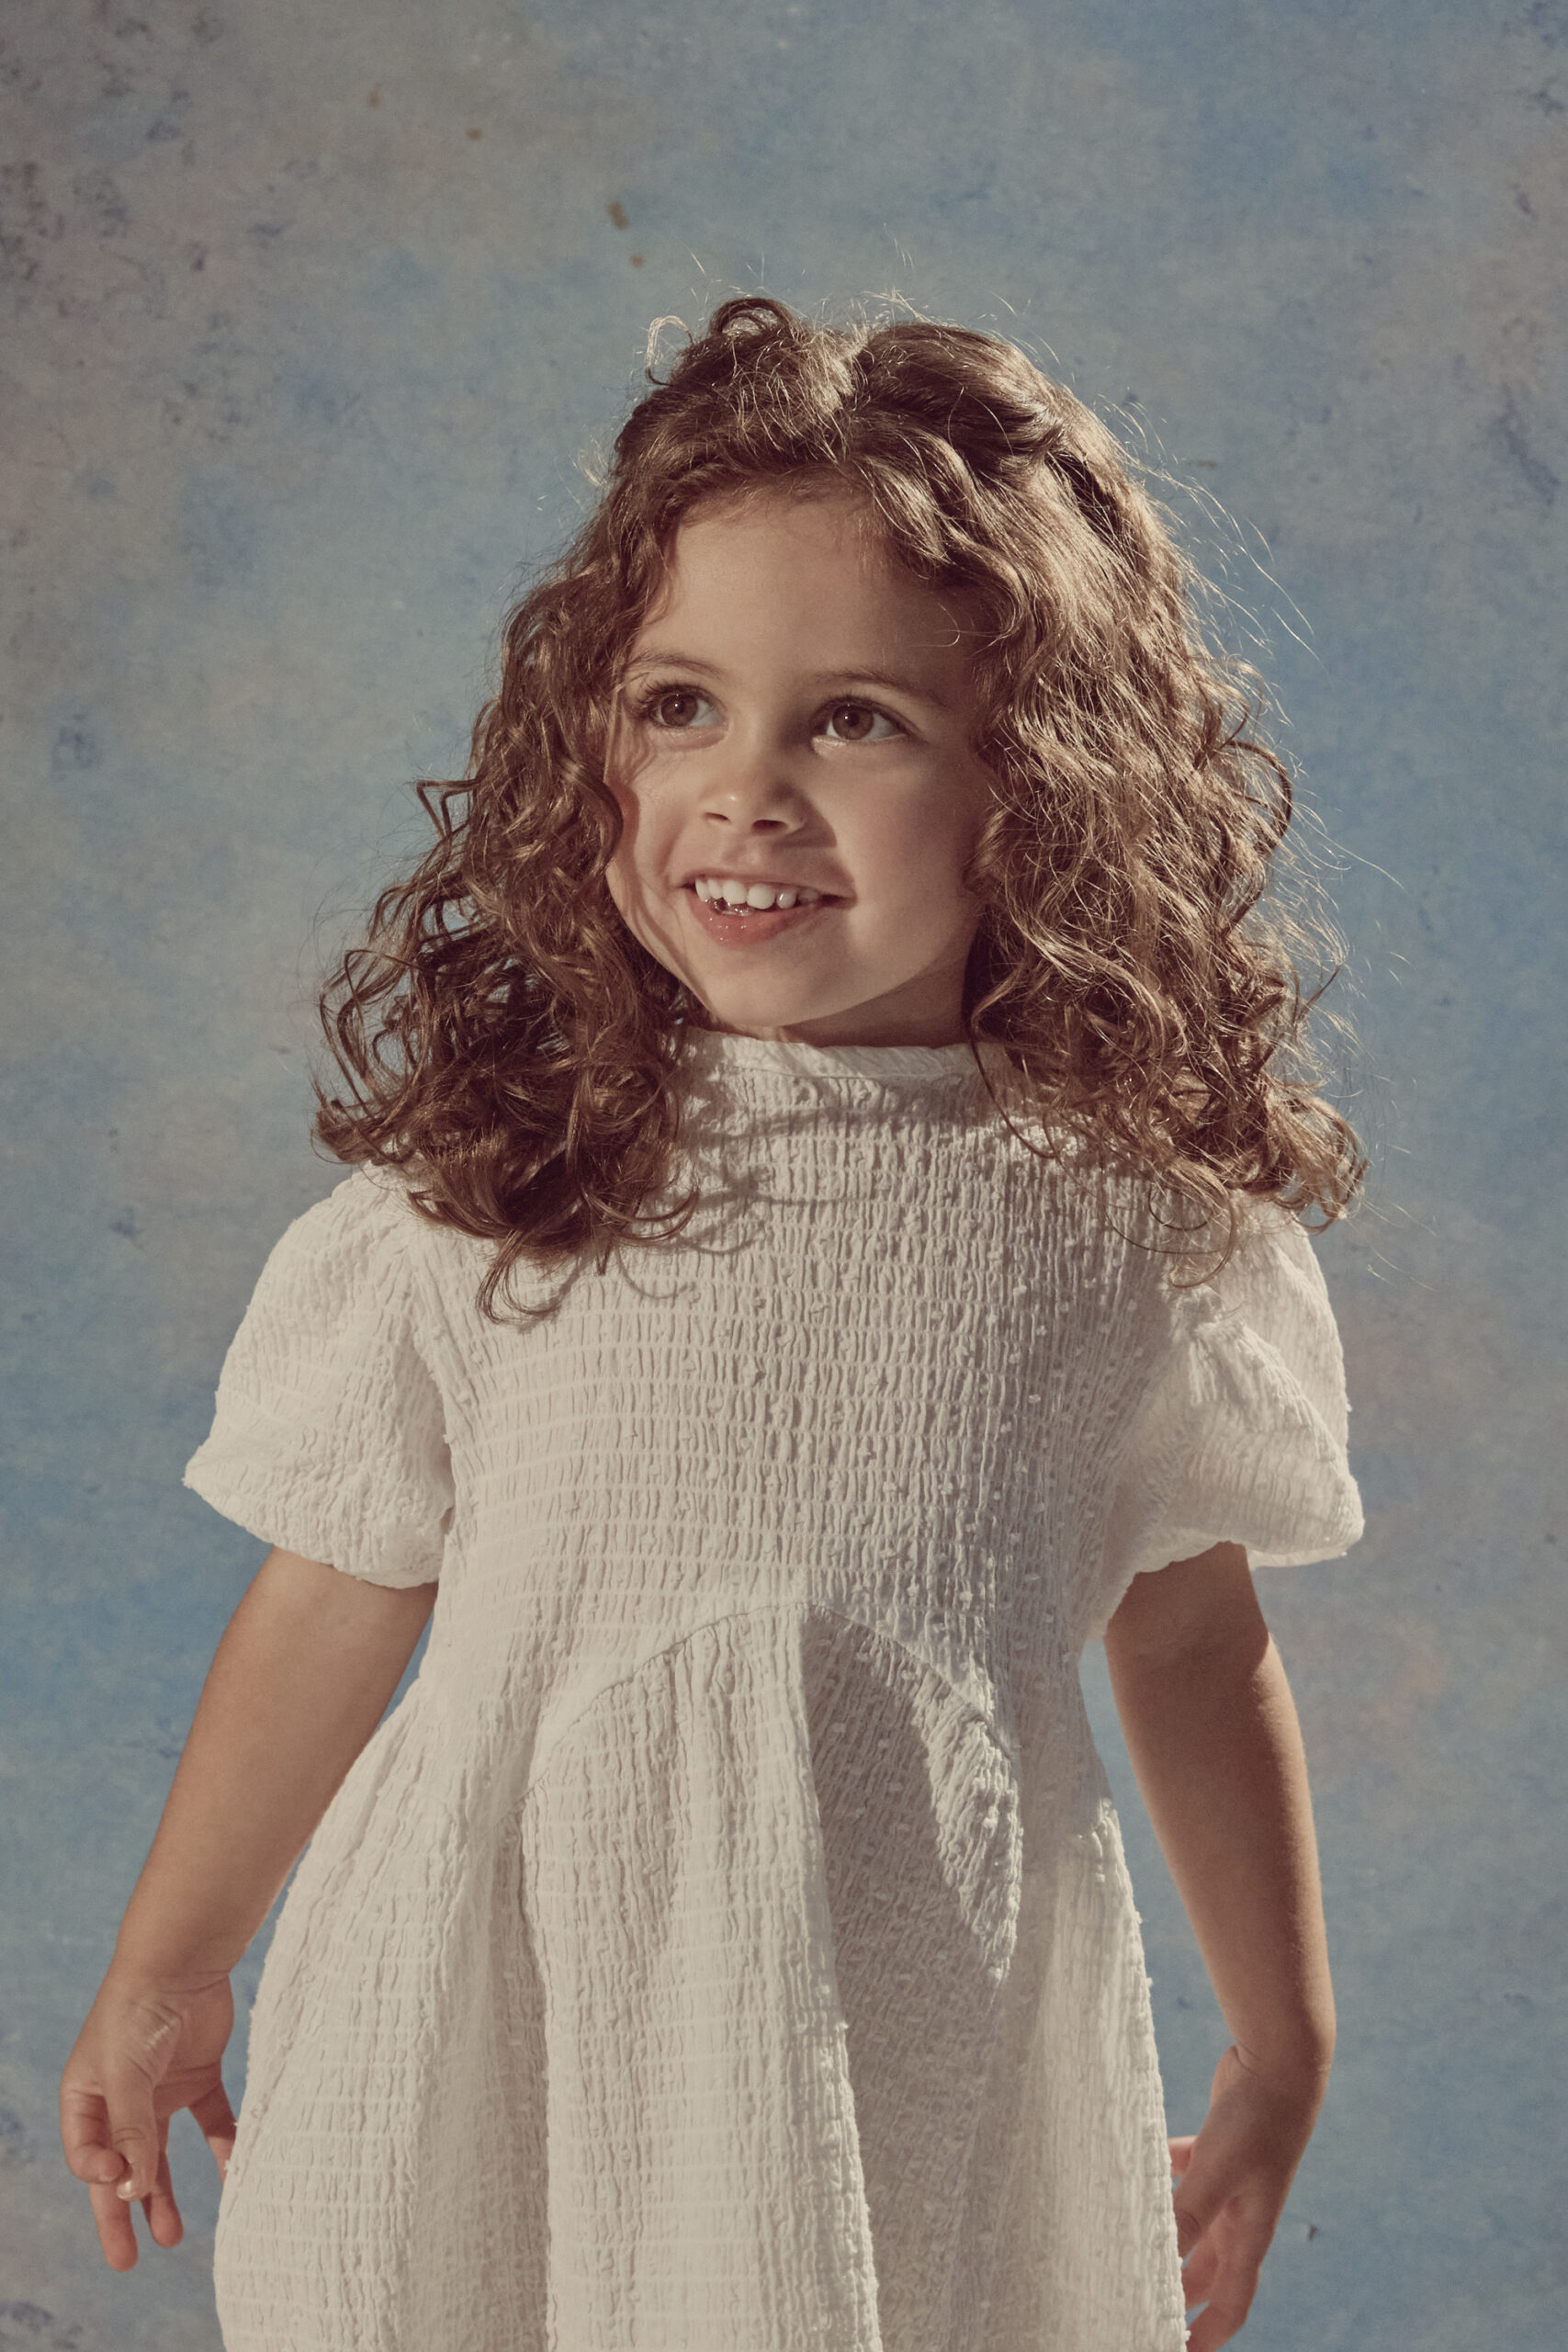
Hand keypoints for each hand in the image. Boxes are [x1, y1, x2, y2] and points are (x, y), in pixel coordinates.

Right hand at [60, 1966, 236, 2270]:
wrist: (183, 1957)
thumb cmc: (137, 2012)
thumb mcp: (125, 2075)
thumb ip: (131, 2131)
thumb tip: (132, 2190)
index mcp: (87, 2097)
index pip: (87, 2156)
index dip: (101, 2179)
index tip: (121, 2185)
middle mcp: (121, 2099)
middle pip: (120, 2167)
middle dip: (121, 2213)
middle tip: (128, 2261)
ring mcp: (161, 2090)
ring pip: (161, 2154)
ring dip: (166, 2193)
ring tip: (173, 2236)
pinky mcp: (200, 2077)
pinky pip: (212, 2122)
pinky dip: (224, 2147)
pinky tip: (235, 2174)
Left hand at [1168, 2043, 1325, 2350]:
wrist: (1280, 2061)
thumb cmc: (1257, 2122)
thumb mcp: (1216, 2173)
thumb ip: (1186, 2215)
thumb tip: (1157, 2260)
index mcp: (1250, 2233)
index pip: (1231, 2302)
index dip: (1208, 2335)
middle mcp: (1242, 2213)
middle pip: (1208, 2269)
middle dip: (1181, 2294)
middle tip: (1143, 2304)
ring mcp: (1231, 2179)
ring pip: (1195, 2223)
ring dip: (1169, 2236)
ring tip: (1132, 2244)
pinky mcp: (1218, 2145)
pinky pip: (1185, 2170)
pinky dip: (1163, 2175)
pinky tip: (1138, 2167)